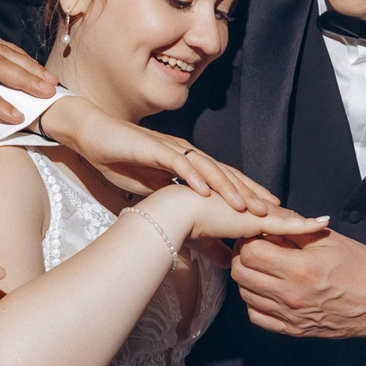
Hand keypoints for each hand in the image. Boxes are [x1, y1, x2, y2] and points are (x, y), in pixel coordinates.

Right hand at [40, 96, 275, 213]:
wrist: (94, 136)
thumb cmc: (123, 162)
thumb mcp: (154, 192)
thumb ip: (174, 204)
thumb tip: (192, 229)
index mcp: (190, 164)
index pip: (225, 180)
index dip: (248, 195)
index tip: (270, 213)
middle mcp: (187, 154)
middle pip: (225, 174)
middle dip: (249, 193)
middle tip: (271, 211)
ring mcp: (172, 150)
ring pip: (207, 168)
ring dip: (227, 187)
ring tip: (245, 205)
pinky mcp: (153, 148)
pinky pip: (177, 163)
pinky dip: (192, 177)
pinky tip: (205, 191)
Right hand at [140, 185, 327, 243]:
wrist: (178, 214)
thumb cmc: (186, 225)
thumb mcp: (208, 242)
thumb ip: (220, 251)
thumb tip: (230, 264)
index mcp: (237, 210)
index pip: (263, 215)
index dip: (279, 220)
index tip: (295, 226)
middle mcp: (248, 205)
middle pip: (278, 212)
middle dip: (297, 218)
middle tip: (320, 224)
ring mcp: (254, 209)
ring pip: (285, 216)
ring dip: (305, 221)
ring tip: (325, 224)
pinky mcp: (257, 216)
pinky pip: (287, 221)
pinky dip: (305, 224)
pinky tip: (320, 224)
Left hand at [231, 229, 365, 339]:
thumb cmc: (362, 269)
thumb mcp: (331, 240)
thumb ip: (297, 230)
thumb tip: (271, 220)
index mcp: (300, 268)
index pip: (251, 252)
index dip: (249, 239)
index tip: (258, 235)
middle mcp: (291, 294)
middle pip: (242, 273)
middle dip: (243, 256)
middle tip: (256, 248)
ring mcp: (290, 315)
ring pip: (245, 295)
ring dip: (249, 278)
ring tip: (264, 268)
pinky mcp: (293, 329)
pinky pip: (257, 316)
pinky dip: (255, 301)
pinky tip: (267, 290)